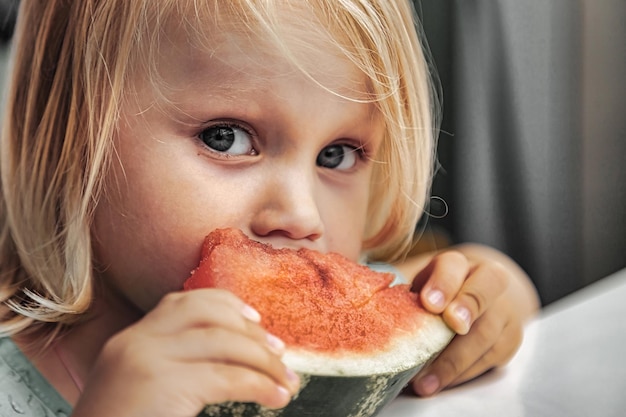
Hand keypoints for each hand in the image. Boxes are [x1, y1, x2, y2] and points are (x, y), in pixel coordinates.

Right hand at [72, 289, 299, 416]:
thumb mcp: (139, 390)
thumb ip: (172, 368)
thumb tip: (228, 362)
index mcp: (130, 341)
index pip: (182, 302)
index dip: (225, 304)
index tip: (254, 321)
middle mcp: (136, 341)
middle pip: (207, 313)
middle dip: (251, 332)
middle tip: (279, 353)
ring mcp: (146, 359)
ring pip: (224, 342)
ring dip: (264, 361)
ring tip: (286, 381)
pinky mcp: (162, 384)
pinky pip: (227, 376)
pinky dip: (260, 384)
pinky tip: (276, 397)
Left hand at [395, 244, 539, 395]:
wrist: (478, 297)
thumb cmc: (437, 293)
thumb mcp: (422, 286)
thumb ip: (406, 294)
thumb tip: (373, 312)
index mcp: (458, 264)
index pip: (453, 266)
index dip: (443, 284)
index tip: (429, 304)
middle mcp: (486, 282)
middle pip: (481, 295)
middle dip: (465, 311)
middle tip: (450, 327)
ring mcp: (503, 311)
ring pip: (487, 333)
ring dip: (455, 360)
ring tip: (426, 381)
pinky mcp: (510, 339)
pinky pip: (491, 358)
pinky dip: (463, 373)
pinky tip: (440, 383)